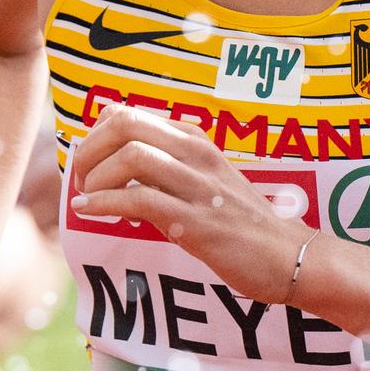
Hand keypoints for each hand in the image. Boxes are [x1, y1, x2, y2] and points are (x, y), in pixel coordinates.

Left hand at [70, 104, 305, 300]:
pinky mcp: (196, 221)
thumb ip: (163, 162)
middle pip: (126, 125)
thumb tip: (110, 146)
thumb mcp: (204, 180)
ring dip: (96, 177)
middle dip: (90, 149)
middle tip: (81, 177)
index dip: (96, 134)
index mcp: (196, 140)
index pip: (131, 114)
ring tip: (88, 197)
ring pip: (131, 157)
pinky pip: (140, 199)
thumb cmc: (241, 222)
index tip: (89, 161)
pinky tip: (91, 211)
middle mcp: (197, 154)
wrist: (288, 256)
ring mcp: (198, 186)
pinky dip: (105, 202)